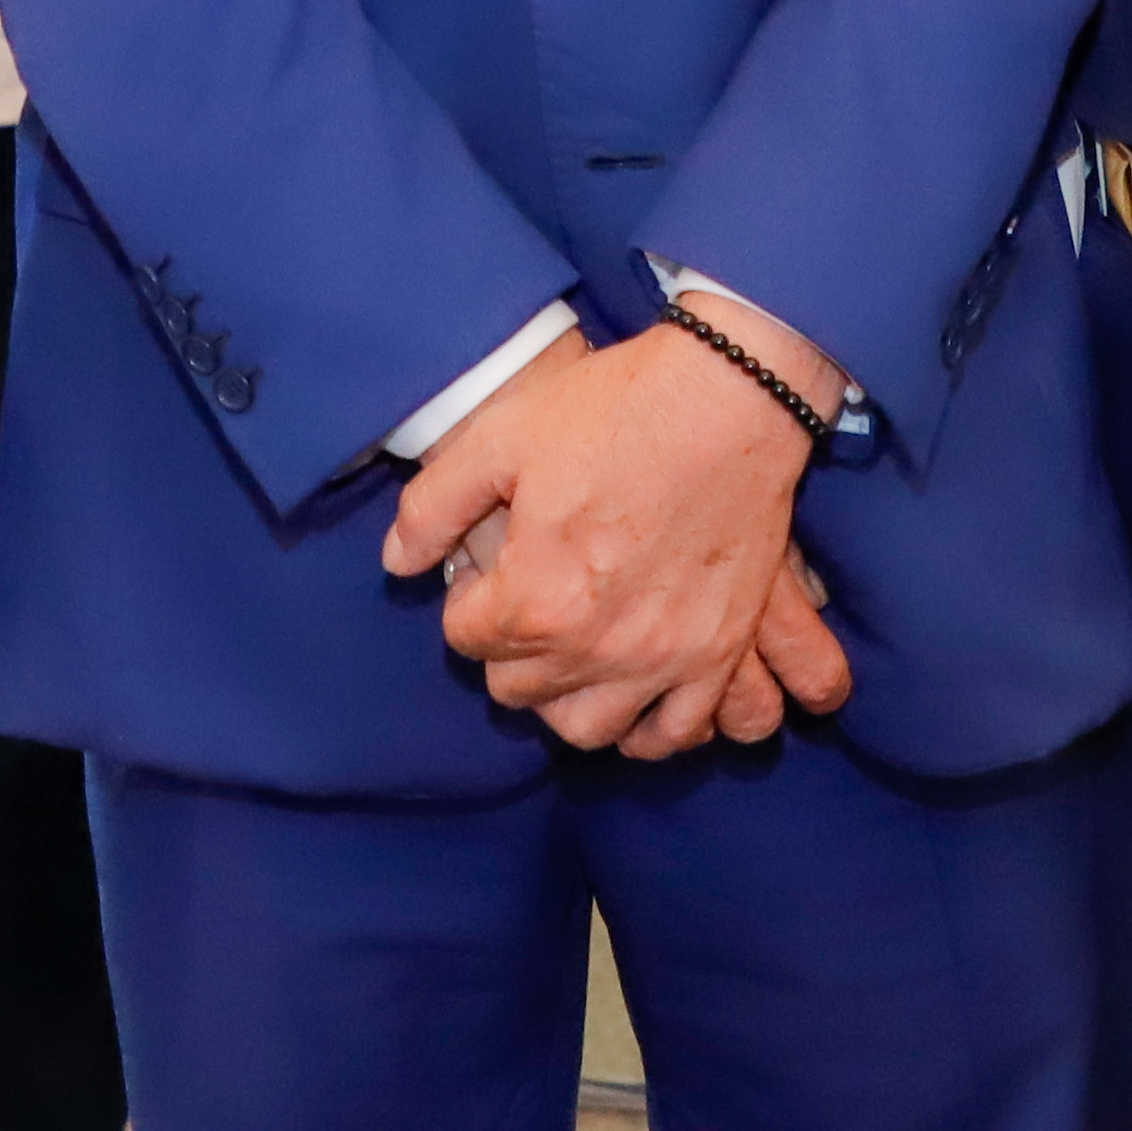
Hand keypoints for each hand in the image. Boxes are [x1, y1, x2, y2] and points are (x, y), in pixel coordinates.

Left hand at [384, 317, 849, 754]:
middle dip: (508, 648)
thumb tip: (399, 563)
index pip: (466, 639)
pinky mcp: (718, 654)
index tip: (488, 567)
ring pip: (586, 728)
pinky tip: (634, 690)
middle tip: (528, 597)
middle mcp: (595, 647)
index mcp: (534, 597)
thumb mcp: (501, 437)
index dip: (468, 598)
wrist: (732, 397)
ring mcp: (663, 659)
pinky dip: (648, 727)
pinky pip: (675, 733)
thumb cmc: (614, 410)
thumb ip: (433, 507)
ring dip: (566, 696)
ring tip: (572, 649)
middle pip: (517, 689)